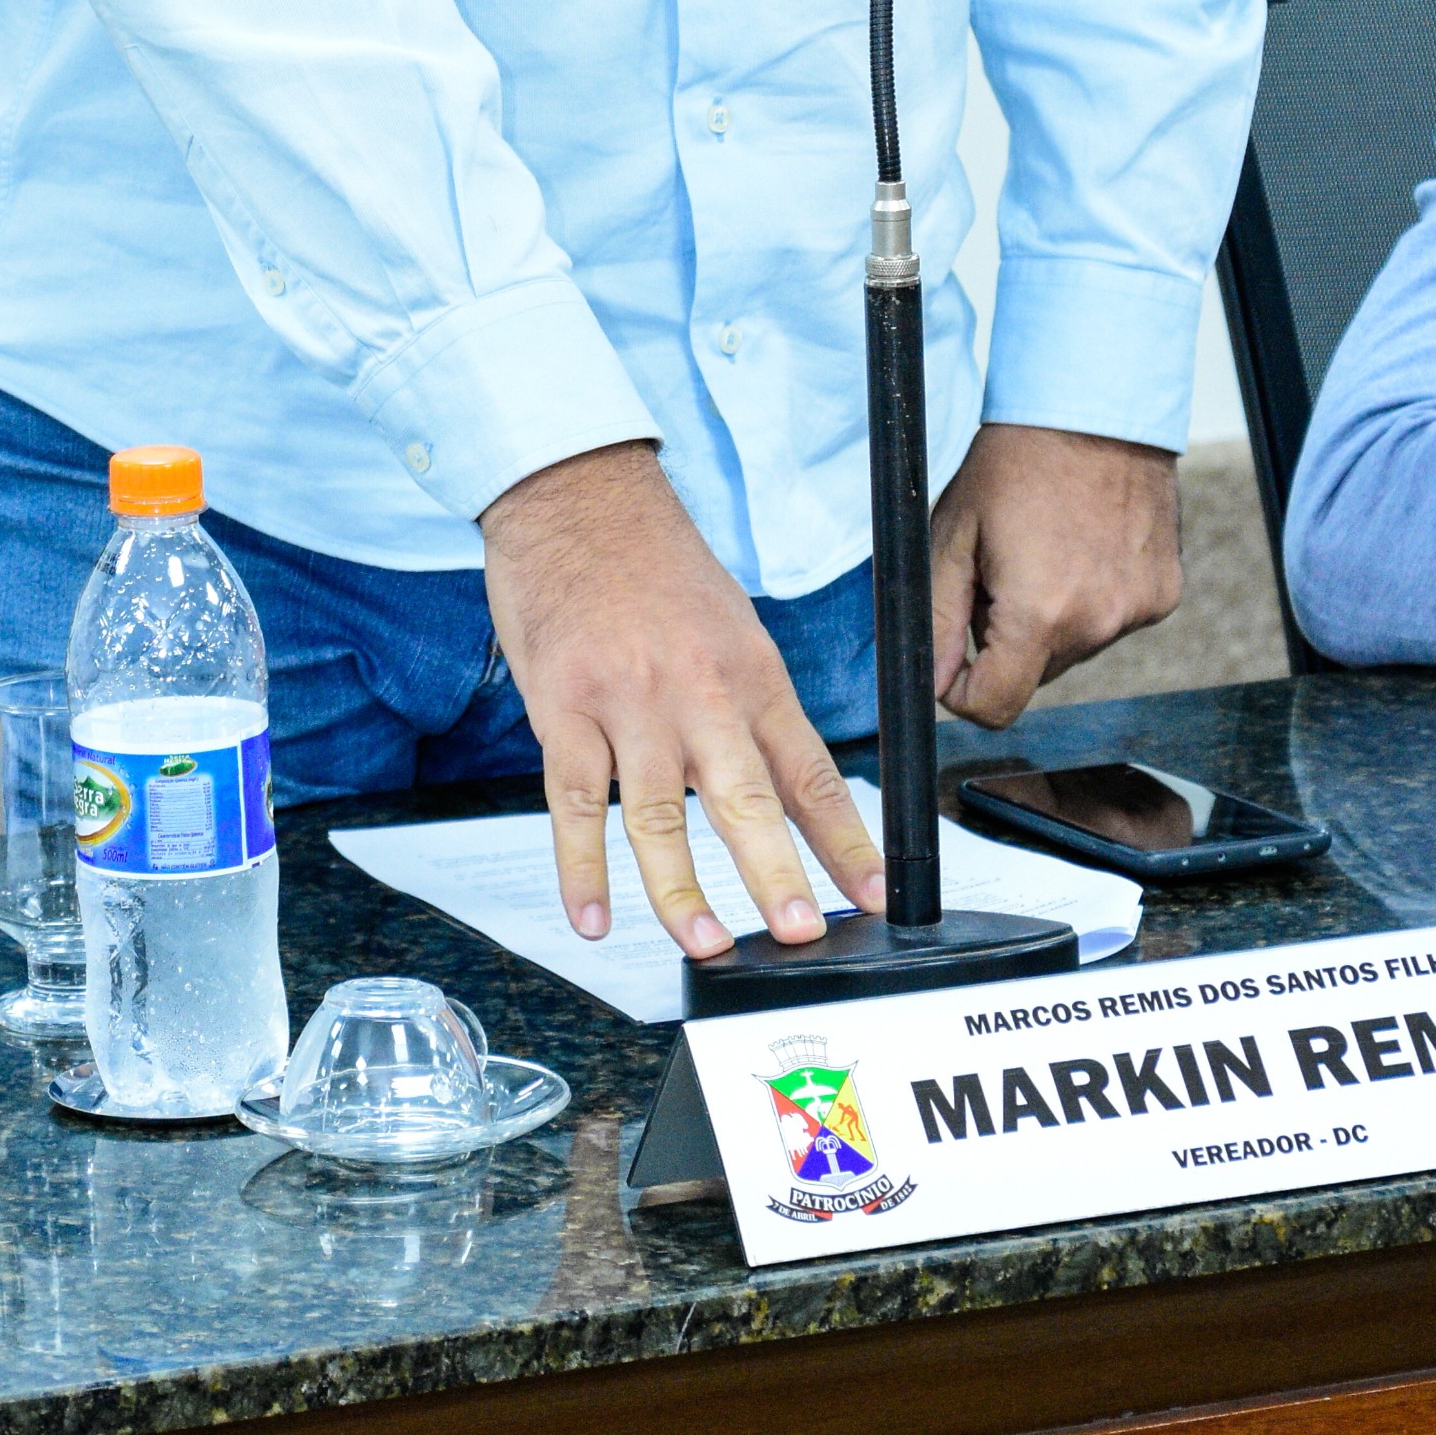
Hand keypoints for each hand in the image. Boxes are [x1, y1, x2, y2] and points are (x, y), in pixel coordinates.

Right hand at [480, 442, 886, 957]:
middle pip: (744, 798)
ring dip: (679, 889)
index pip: (807, 770)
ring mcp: (627, 701)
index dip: (844, 839)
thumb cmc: (654, 561)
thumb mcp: (728, 623)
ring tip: (703, 943)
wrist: (576, 491)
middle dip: (774, 873)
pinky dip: (581, 866)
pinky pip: (575, 801)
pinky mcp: (563, 707)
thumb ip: (747, 705)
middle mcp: (697, 690)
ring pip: (658, 814)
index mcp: (750, 671)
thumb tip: (777, 789)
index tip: (872, 895)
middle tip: (796, 932)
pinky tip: (592, 915)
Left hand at [931, 424, 1180, 726]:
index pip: (995, 707)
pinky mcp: (1163, 593)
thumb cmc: (1016, 461)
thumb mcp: (952, 534)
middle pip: (1033, 674)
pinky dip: (1092, 596)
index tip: (956, 652)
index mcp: (1040, 615)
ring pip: (1073, 647)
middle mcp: (1097, 624)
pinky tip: (1085, 542)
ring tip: (1046, 545)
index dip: (962, 690)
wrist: (1095, 407)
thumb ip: (936, 619)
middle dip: (1006, 637)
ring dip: (1051, 617)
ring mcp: (1137, 611)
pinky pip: (1112, 619)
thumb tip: (935, 685)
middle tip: (1001, 567)